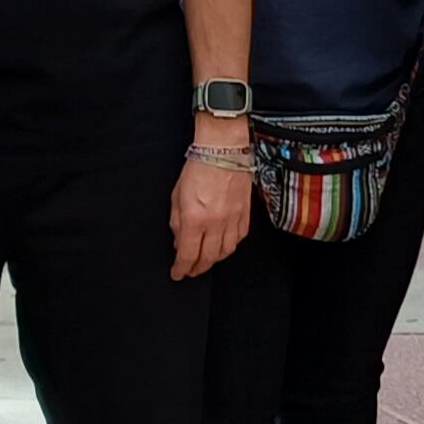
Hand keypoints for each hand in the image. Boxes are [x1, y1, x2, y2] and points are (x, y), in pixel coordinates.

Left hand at [171, 151, 252, 276]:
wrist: (223, 150)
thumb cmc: (198, 168)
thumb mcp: (177, 196)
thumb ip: (177, 222)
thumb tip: (179, 242)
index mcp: (195, 219)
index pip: (188, 254)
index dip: (181, 269)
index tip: (177, 274)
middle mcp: (216, 223)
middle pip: (208, 258)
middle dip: (197, 268)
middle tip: (190, 271)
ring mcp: (233, 219)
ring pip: (226, 252)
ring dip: (214, 260)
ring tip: (206, 260)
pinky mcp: (245, 213)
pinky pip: (239, 238)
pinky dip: (230, 245)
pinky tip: (223, 244)